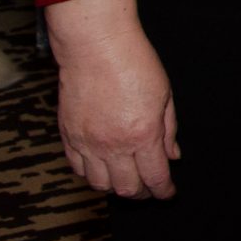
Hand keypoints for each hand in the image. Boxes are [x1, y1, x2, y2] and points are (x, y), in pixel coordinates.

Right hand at [47, 0, 178, 198]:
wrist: (96, 46)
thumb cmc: (135, 63)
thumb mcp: (165, 94)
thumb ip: (168, 129)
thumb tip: (172, 155)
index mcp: (143, 134)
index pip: (154, 177)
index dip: (163, 191)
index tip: (167, 193)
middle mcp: (113, 144)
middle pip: (126, 188)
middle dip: (142, 193)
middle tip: (150, 188)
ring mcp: (87, 142)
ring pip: (99, 184)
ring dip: (115, 186)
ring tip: (126, 178)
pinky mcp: (69, 136)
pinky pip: (78, 168)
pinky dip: (91, 174)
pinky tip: (103, 167)